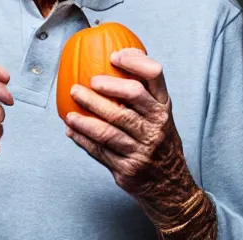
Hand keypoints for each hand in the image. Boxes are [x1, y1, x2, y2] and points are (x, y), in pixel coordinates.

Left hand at [64, 48, 213, 234]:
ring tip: (71, 106)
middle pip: (131, 98)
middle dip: (106, 87)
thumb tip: (118, 56)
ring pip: (110, 128)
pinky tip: (71, 130)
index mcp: (164, 108)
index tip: (115, 56)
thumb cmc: (160, 141)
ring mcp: (143, 149)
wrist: (171, 185)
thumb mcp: (160, 115)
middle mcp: (157, 125)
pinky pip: (100, 151)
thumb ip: (144, 92)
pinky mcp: (128, 169)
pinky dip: (82, 140)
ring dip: (86, 116)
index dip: (135, 62)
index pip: (155, 75)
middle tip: (87, 83)